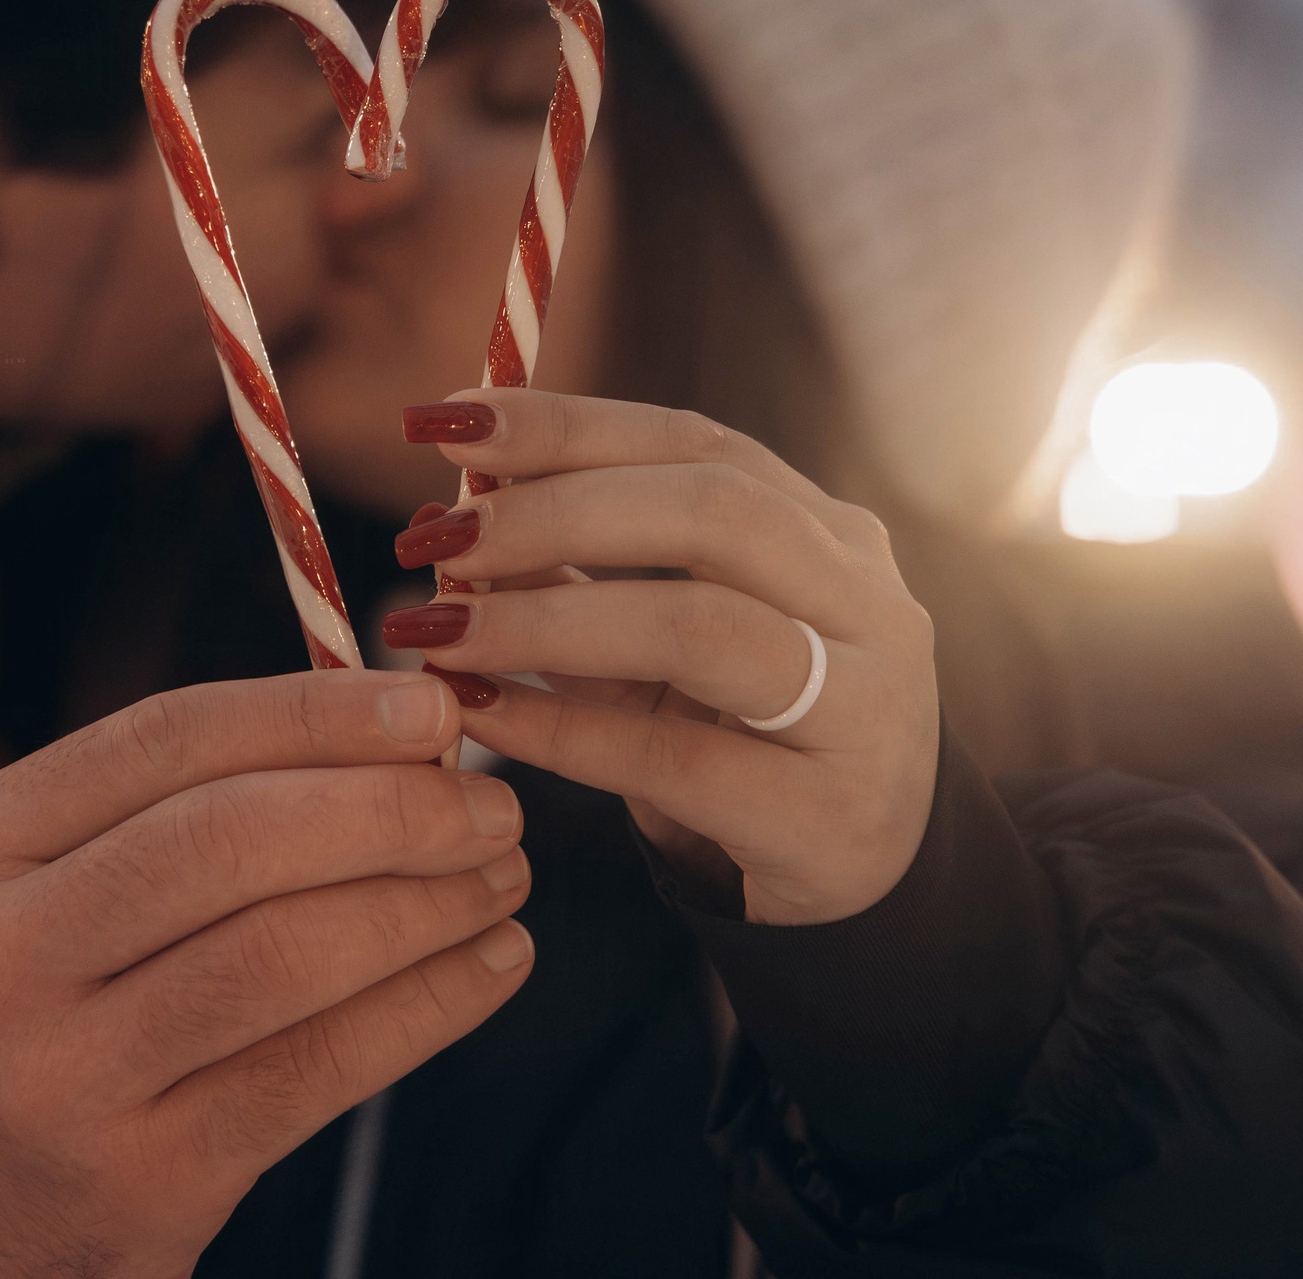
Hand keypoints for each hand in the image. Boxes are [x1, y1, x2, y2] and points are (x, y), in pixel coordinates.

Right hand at [0, 670, 532, 1278]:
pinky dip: (427, 1005)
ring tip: (503, 878)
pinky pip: (318, 1068)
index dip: (313, 713)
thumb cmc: (47, 1016)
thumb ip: (182, 806)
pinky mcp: (141, 1179)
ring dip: (424, 905)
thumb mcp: (48, 893)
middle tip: (491, 805)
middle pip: (227, 841)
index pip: (163, 742)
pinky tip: (489, 965)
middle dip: (388, 810)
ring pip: (283, 956)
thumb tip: (396, 724)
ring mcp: (59, 1079)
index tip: (433, 710)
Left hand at [384, 388, 938, 926]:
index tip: (445, 423)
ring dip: (547, 620)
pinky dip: (561, 731)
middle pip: (711, 511)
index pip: (692, 443)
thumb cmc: (745, 734)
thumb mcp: (666, 641)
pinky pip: (671, 758)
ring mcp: (863, 709)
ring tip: (438, 629)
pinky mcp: (827, 817)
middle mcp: (865, 601)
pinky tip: (480, 715)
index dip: (567, 426)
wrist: (853, 878)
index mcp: (827, 532)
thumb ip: (579, 574)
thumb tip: (448, 513)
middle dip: (555, 512)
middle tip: (438, 538)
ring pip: (698, 627)